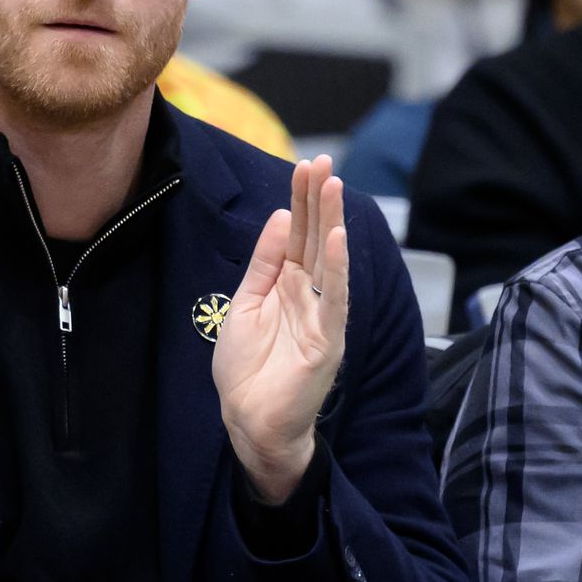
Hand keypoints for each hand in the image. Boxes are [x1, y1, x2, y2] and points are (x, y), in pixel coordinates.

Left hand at [212, 156, 347, 503]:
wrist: (249, 420)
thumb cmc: (247, 368)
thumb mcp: (246, 303)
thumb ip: (265, 264)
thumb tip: (282, 217)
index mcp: (288, 285)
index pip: (298, 234)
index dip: (301, 201)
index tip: (305, 165)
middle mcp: (310, 294)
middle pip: (315, 239)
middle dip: (318, 200)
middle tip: (322, 161)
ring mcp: (322, 316)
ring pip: (327, 261)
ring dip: (331, 223)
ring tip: (333, 186)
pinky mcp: (326, 341)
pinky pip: (333, 300)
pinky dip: (335, 270)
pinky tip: (335, 240)